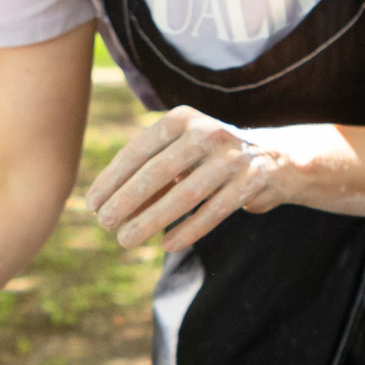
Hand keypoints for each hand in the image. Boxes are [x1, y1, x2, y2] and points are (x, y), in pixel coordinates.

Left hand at [85, 106, 286, 251]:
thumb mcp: (179, 156)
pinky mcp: (251, 182)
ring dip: (151, 220)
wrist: (274, 160)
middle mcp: (207, 132)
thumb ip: (148, 176)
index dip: (111, 180)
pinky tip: (167, 244)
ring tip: (126, 239)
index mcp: (181, 119)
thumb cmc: (209, 160)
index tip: (91, 205)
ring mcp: (232, 156)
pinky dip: (189, 229)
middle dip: (126, 201)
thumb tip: (107, 209)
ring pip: (185, 195)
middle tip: (104, 225)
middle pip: (157, 172)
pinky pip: (214, 211)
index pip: (137, 151)